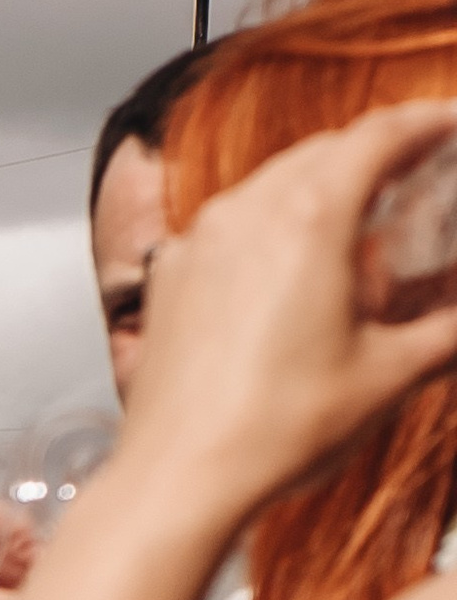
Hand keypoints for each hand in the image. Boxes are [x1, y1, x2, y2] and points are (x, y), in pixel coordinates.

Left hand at [117, 100, 456, 530]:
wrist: (179, 477)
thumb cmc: (275, 429)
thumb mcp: (389, 377)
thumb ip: (446, 333)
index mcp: (309, 218)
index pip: (376, 137)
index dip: (423, 122)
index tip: (449, 123)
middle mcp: (246, 213)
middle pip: (322, 151)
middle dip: (374, 153)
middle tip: (416, 171)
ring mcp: (199, 241)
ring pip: (270, 182)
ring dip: (319, 186)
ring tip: (358, 219)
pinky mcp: (170, 275)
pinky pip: (229, 224)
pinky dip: (269, 224)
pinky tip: (289, 266)